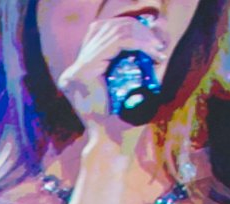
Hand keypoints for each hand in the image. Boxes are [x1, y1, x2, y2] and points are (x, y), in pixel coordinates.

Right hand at [53, 9, 172, 188]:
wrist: (113, 147)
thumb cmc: (124, 124)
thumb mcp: (128, 90)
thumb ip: (130, 68)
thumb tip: (148, 39)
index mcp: (78, 76)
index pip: (100, 37)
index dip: (127, 31)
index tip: (151, 43)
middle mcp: (72, 72)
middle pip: (105, 29)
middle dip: (136, 30)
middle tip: (158, 45)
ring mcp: (75, 72)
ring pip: (112, 32)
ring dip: (140, 36)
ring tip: (157, 50)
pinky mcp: (83, 72)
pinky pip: (115, 43)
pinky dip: (138, 42)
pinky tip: (152, 52)